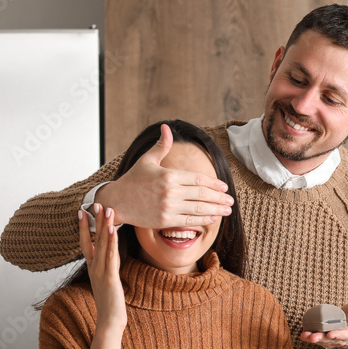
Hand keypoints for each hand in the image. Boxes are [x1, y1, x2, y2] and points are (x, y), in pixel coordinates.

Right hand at [79, 204, 125, 348]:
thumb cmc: (110, 303)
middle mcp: (95, 267)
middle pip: (92, 239)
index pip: (86, 243)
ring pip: (102, 244)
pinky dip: (111, 242)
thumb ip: (106, 269)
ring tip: (107, 209)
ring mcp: (101, 272)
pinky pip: (110, 256)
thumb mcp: (107, 282)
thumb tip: (110, 258)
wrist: (110, 321)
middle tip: (94, 202)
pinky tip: (112, 230)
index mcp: (93, 268)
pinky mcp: (110, 277)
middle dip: (93, 221)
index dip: (83, 227)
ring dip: (104, 226)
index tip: (82, 211)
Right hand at [94, 124, 232, 228]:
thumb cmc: (133, 180)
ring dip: (217, 210)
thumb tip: (167, 127)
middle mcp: (170, 191)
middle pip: (202, 195)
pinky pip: (190, 221)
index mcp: (168, 175)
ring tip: (227, 210)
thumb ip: (162, 146)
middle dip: (220, 198)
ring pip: (199, 209)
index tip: (224, 187)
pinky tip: (214, 218)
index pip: (198, 179)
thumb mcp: (147, 160)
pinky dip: (204, 220)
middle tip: (231, 200)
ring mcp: (168, 207)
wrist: (116, 201)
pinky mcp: (165, 220)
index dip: (214, 184)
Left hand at [300, 294, 347, 348]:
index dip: (337, 335)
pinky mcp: (324, 339)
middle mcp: (340, 339)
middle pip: (330, 340)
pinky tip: (303, 335)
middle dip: (321, 339)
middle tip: (313, 338)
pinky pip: (317, 339)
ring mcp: (331, 340)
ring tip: (305, 336)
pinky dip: (309, 338)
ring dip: (313, 339)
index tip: (330, 334)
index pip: (344, 335)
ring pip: (322, 341)